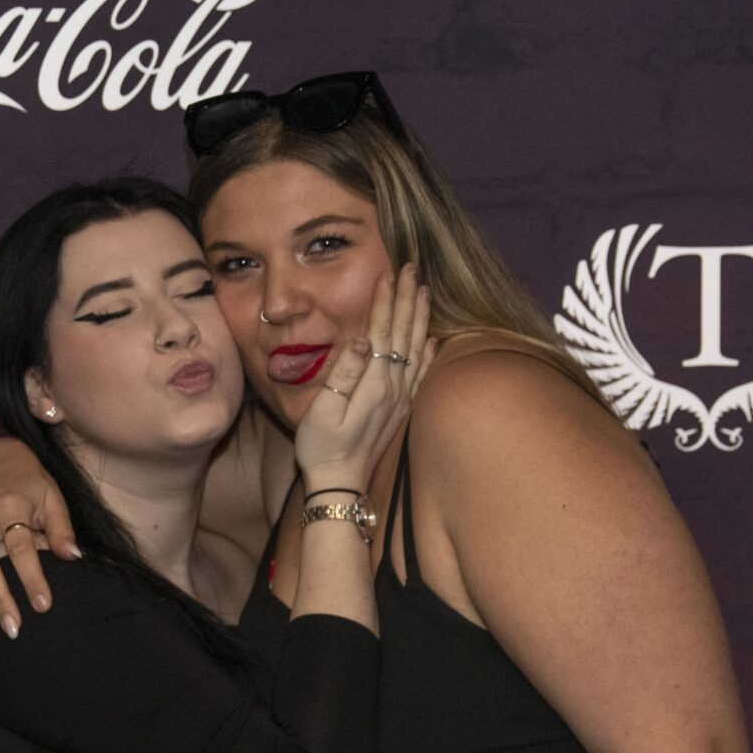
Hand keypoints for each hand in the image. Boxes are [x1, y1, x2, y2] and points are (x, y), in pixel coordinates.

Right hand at [292, 261, 435, 492]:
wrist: (340, 484)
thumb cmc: (321, 449)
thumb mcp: (322, 411)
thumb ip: (343, 374)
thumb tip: (362, 341)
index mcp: (374, 383)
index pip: (382, 330)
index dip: (386, 300)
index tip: (390, 272)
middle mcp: (393, 388)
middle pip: (403, 333)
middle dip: (407, 298)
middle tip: (412, 267)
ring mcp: (400, 400)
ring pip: (416, 348)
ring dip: (419, 318)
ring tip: (423, 291)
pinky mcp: (400, 410)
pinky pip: (421, 375)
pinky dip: (428, 353)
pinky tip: (432, 339)